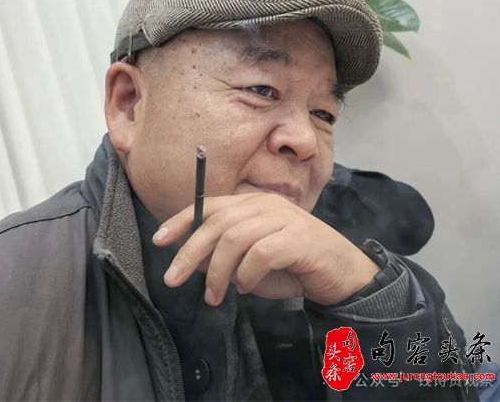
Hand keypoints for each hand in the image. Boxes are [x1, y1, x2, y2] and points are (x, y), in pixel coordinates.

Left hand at [152, 193, 379, 306]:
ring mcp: (283, 218)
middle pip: (217, 223)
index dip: (181, 220)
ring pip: (235, 239)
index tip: (159, 240)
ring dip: (218, 272)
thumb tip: (190, 261)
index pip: (209, 205)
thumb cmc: (292, 265)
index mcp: (252, 204)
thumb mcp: (250, 260)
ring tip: (214, 296)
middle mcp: (265, 205)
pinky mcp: (298, 238)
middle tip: (173, 279)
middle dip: (190, 252)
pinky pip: (260, 254)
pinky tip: (245, 288)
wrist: (340, 273)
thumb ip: (224, 254)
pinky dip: (246, 274)